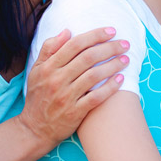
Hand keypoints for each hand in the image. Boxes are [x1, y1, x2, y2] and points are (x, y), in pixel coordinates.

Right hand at [20, 27, 127, 148]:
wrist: (34, 129)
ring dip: (113, 65)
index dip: (95, 35)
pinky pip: (96, 97)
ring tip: (126, 59)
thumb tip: (67, 31)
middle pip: (88, 58)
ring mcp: (66, 97)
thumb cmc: (38, 96)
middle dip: (109, 48)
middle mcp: (57, 80)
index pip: (75, 45)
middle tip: (125, 44)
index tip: (111, 31)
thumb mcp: (36, 70)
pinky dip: (110, 87)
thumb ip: (49, 49)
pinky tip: (121, 79)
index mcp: (48, 67)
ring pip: (94, 76)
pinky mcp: (74, 112)